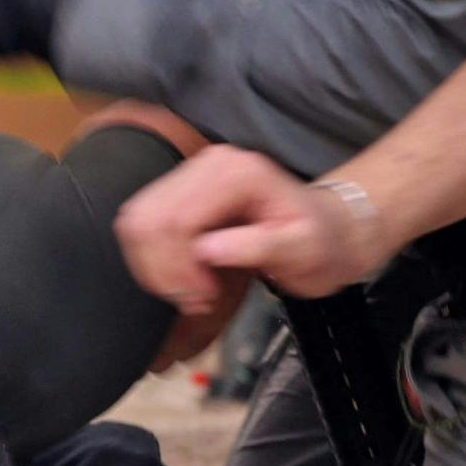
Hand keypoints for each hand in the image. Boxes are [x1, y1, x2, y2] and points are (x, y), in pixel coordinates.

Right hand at [111, 145, 386, 307]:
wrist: (329, 232)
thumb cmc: (321, 244)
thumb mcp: (302, 251)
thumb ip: (257, 247)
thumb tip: (205, 250)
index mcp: (238, 174)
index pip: (177, 219)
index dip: (180, 267)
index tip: (203, 299)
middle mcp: (209, 165)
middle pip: (148, 219)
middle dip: (162, 270)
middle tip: (195, 300)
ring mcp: (192, 175)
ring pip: (137, 222)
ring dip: (155, 267)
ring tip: (191, 293)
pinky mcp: (181, 192)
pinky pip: (143, 225)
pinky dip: (154, 260)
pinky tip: (184, 279)